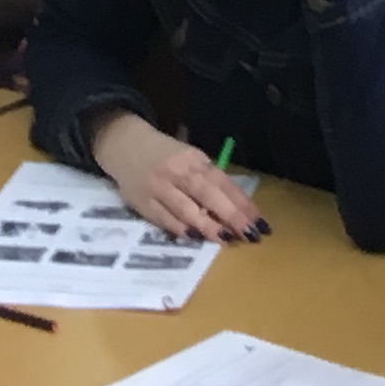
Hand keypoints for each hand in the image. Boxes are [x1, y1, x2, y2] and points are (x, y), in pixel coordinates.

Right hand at [90, 115, 265, 240]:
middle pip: (207, 195)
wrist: (126, 146)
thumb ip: (210, 181)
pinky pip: (165, 221)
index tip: (258, 220)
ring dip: (208, 227)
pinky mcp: (142, 204)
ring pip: (186, 210)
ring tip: (226, 239)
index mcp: (193, 159)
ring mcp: (158, 188)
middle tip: (249, 234)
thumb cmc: (167, 156)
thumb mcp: (191, 159)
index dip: (241, 202)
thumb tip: (239, 208)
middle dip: (231, 216)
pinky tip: (196, 238)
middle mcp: (177, 172)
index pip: (222, 182)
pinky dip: (182, 230)